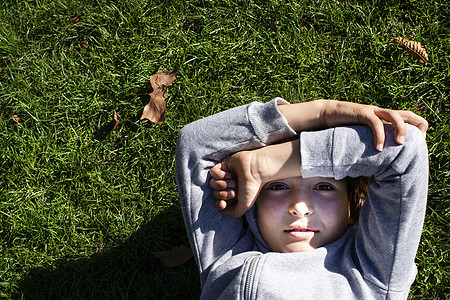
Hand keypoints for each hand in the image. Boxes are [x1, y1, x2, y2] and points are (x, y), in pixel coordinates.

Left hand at [209, 140, 301, 217]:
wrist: (256, 171)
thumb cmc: (252, 187)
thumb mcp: (245, 205)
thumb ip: (234, 212)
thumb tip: (224, 211)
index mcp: (233, 194)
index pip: (218, 201)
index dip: (219, 204)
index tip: (223, 203)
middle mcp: (228, 185)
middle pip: (214, 193)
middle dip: (223, 194)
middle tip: (234, 191)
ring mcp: (224, 174)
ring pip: (212, 183)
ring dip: (222, 185)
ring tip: (233, 182)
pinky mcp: (222, 165)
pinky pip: (212, 172)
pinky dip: (219, 175)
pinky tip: (229, 174)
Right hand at [279, 100, 427, 150]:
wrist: (328, 115)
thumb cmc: (345, 128)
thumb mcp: (363, 136)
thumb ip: (373, 143)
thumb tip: (380, 165)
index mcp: (385, 118)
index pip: (409, 118)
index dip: (418, 127)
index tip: (419, 142)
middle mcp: (382, 113)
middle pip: (407, 114)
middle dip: (416, 126)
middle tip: (417, 142)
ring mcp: (373, 111)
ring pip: (394, 116)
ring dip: (400, 129)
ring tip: (400, 143)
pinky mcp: (362, 113)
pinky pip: (375, 122)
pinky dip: (379, 135)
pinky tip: (378, 148)